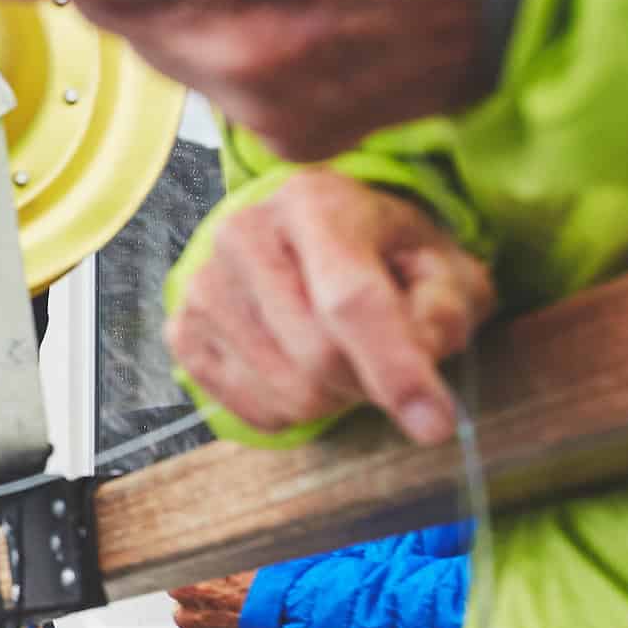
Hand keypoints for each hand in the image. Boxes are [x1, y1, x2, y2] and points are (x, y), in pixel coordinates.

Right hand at [168, 169, 494, 442]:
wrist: (307, 240)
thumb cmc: (382, 253)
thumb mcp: (441, 264)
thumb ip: (444, 307)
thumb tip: (419, 357)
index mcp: (315, 203)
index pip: (350, 298)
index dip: (395, 367)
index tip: (435, 425)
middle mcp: (244, 235)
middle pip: (319, 356)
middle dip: (369, 380)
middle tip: (387, 363)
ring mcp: (203, 286)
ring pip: (288, 393)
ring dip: (333, 397)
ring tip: (342, 355)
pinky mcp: (183, 331)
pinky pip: (254, 409)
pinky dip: (294, 408)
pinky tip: (302, 367)